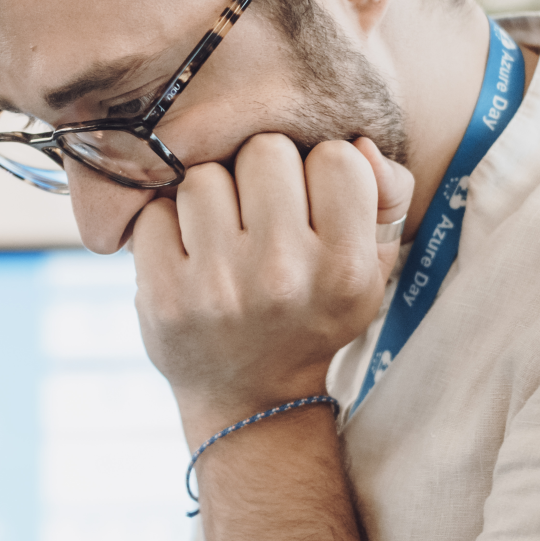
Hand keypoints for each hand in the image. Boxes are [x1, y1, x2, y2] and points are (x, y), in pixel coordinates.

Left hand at [132, 134, 412, 439]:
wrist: (252, 398)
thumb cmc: (314, 314)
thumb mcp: (371, 268)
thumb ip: (385, 194)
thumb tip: (361, 143)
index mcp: (345, 268)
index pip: (337, 156)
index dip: (322, 171)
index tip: (313, 205)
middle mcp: (283, 275)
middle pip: (265, 150)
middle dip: (262, 175)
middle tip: (262, 215)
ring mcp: (218, 286)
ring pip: (204, 175)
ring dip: (211, 197)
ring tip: (223, 235)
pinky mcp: (163, 295)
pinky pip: (154, 210)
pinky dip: (167, 225)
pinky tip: (187, 255)